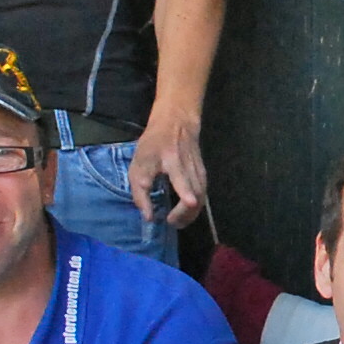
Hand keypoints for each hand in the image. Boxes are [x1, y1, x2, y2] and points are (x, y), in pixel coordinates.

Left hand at [126, 111, 209, 231]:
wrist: (176, 121)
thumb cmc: (154, 143)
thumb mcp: (139, 164)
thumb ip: (141, 193)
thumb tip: (148, 217)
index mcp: (173, 161)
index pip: (183, 181)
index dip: (185, 196)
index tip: (176, 213)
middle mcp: (190, 166)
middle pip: (196, 195)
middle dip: (185, 214)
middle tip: (171, 223)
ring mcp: (200, 169)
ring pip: (202, 196)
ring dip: (191, 213)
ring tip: (178, 222)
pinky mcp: (203, 173)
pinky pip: (203, 193)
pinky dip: (195, 206)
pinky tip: (186, 212)